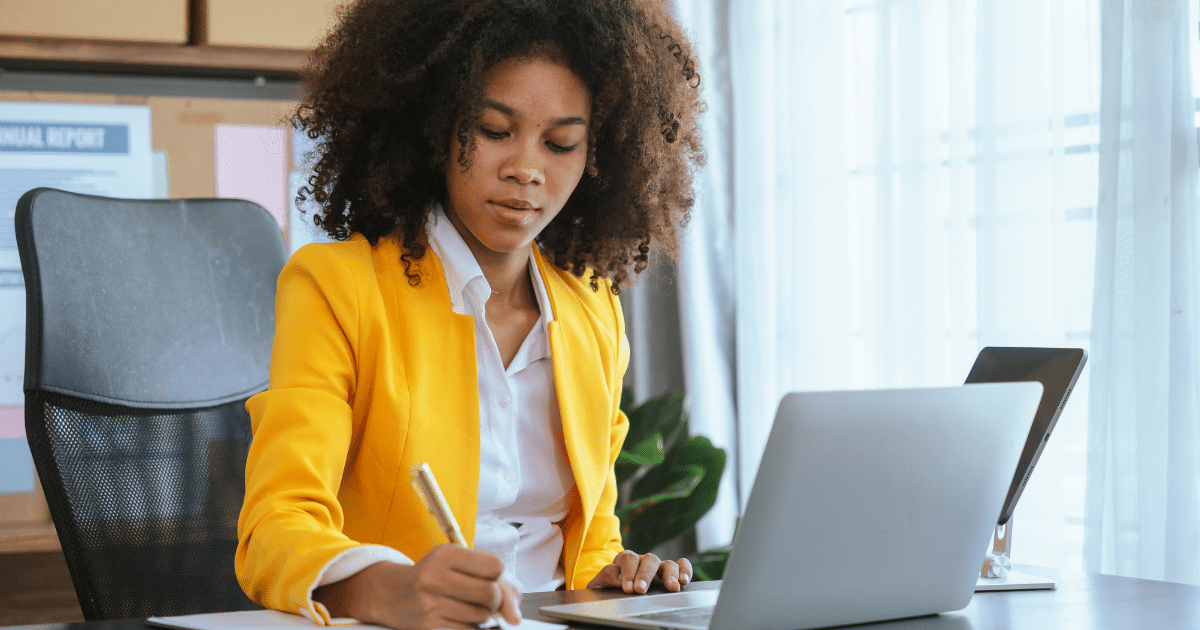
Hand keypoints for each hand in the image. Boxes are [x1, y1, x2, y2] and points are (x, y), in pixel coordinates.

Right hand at [313, 544, 521, 629]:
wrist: (391, 594)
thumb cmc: (431, 576)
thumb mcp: (455, 562)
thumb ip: (489, 576)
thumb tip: (515, 610)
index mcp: (445, 555)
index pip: (494, 566)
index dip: (501, 577)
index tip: (493, 580)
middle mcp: (435, 577)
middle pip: (491, 593)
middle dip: (496, 600)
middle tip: (487, 599)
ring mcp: (430, 603)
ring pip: (482, 616)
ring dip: (483, 616)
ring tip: (467, 607)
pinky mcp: (428, 626)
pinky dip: (471, 627)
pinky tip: (458, 618)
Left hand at [586, 550, 692, 593]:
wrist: (614, 592)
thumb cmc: (608, 588)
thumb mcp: (599, 584)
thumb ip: (605, 577)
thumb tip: (616, 575)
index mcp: (624, 560)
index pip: (627, 559)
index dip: (627, 572)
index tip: (627, 588)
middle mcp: (642, 561)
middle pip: (648, 559)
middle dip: (645, 575)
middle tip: (641, 590)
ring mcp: (657, 567)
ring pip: (667, 563)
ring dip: (669, 574)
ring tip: (671, 587)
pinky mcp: (670, 574)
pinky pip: (681, 565)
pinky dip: (685, 570)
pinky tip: (684, 581)